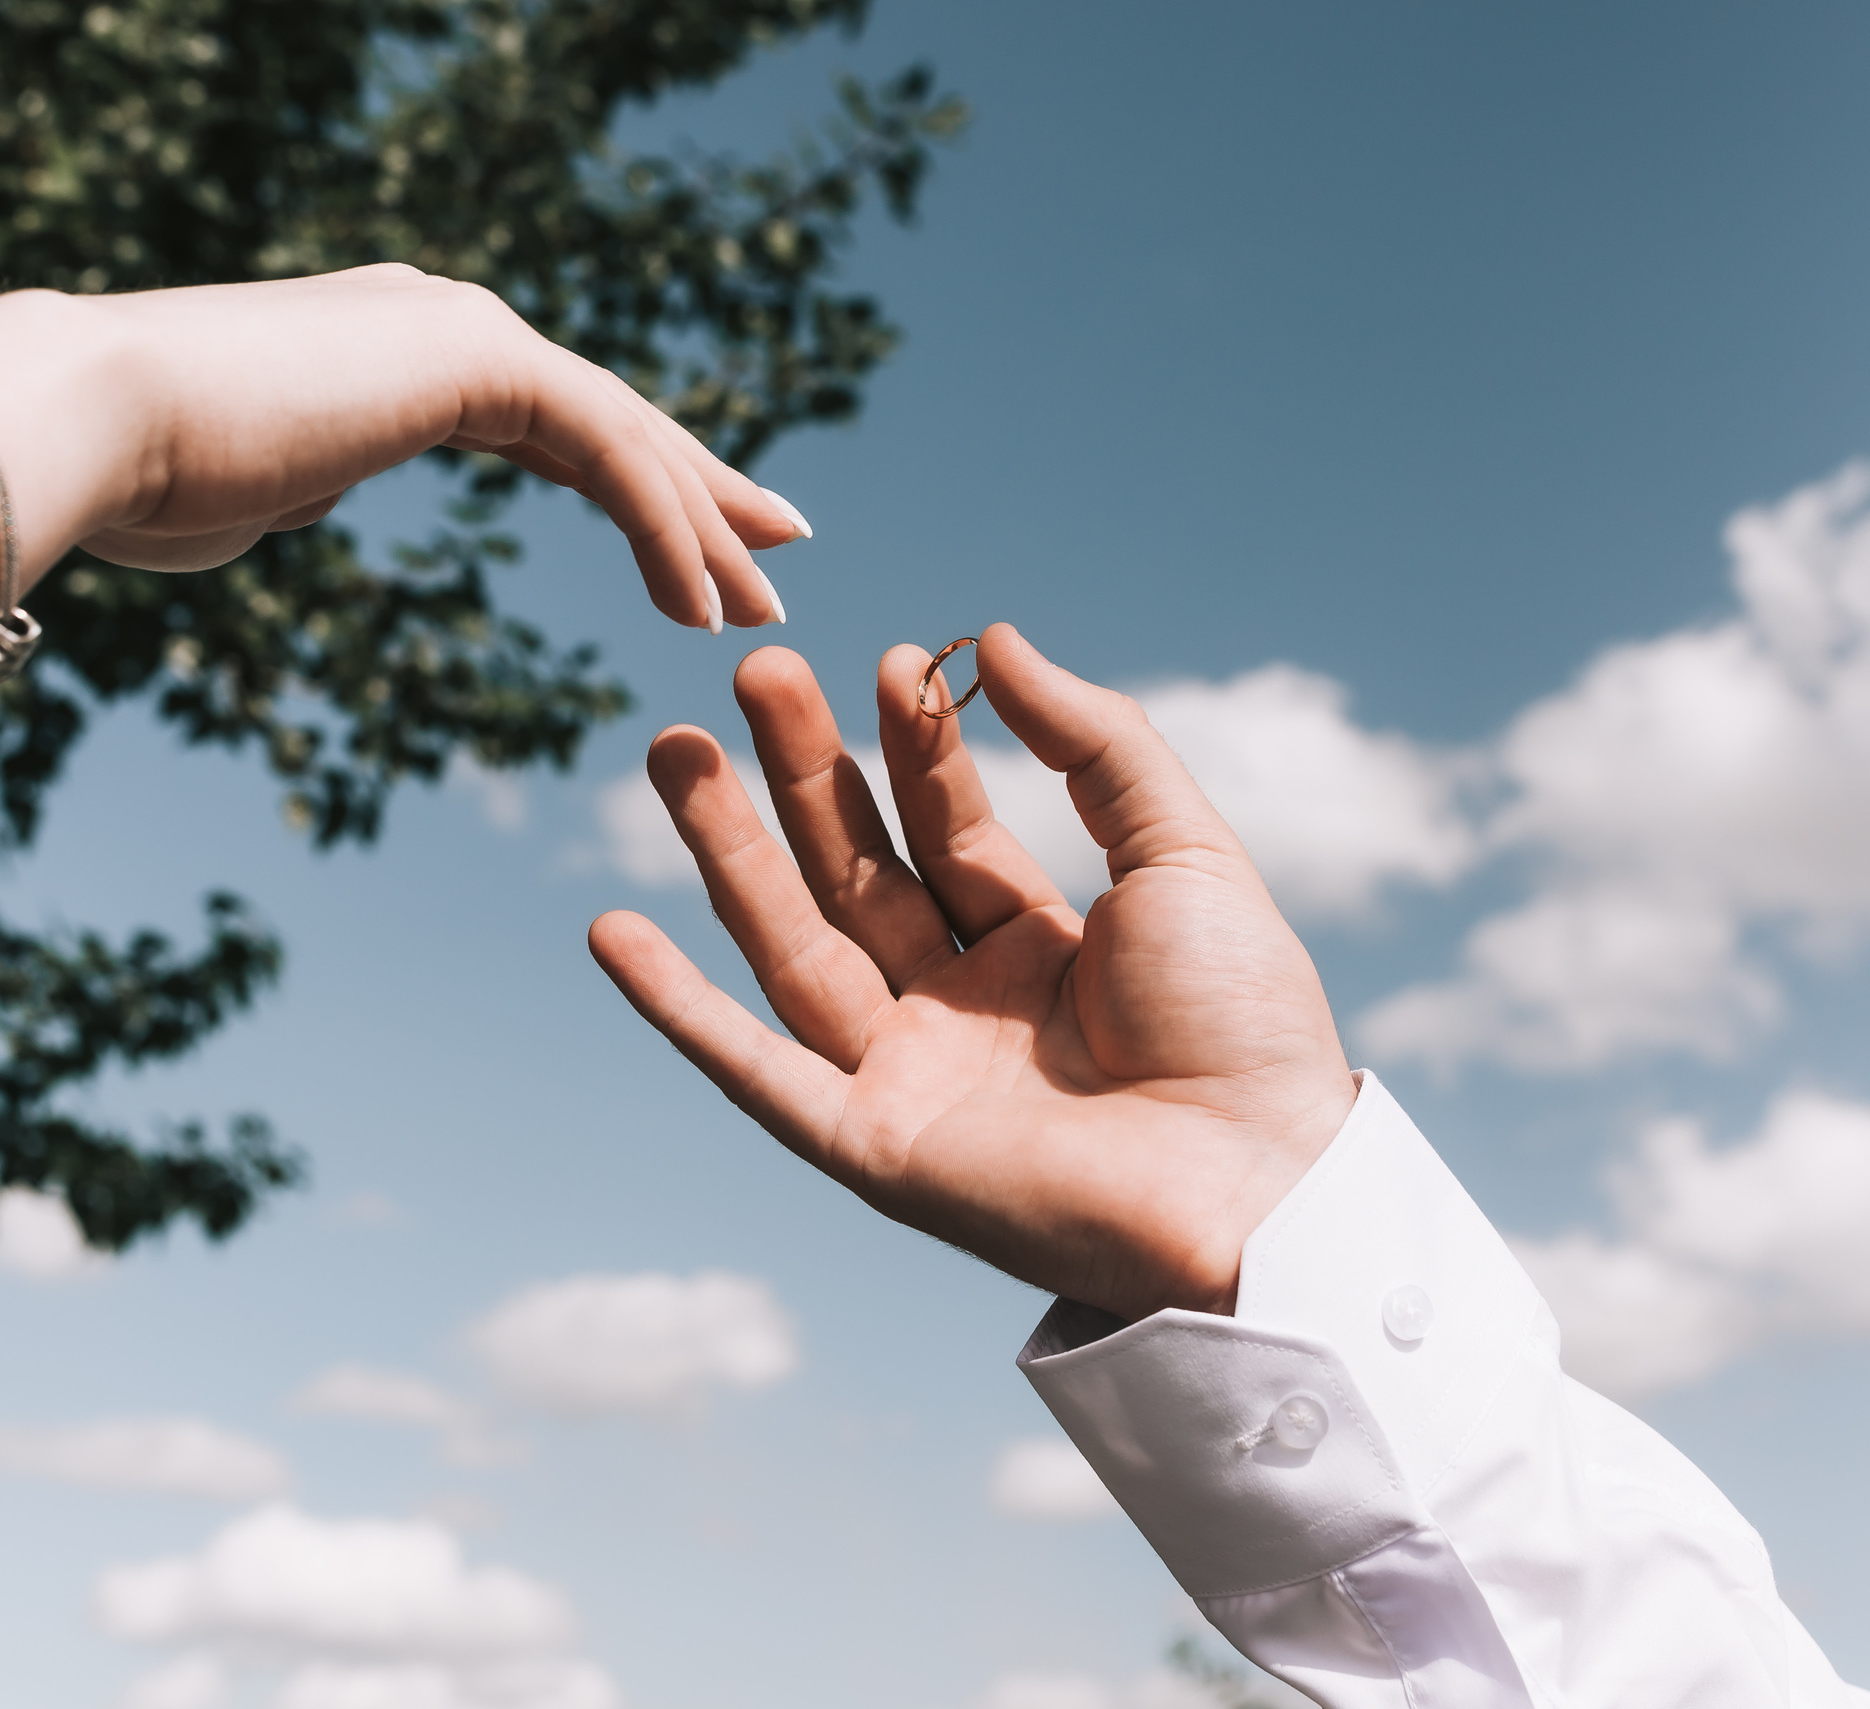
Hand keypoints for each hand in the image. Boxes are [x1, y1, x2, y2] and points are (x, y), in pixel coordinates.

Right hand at [0, 268, 803, 663]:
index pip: (556, 423)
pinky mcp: (472, 358)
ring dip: (699, 524)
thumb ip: (300, 481)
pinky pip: (603, 450)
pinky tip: (698, 602)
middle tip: (778, 550)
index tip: (696, 553)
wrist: (90, 421)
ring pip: (625, 433)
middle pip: (612, 419)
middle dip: (702, 492)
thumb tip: (303, 492)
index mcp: (406, 355)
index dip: (638, 485)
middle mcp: (448, 326)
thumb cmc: (144, 475)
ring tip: (757, 608)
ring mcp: (462, 330)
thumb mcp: (249, 488)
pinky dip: (659, 526)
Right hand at [588, 625, 1356, 1320]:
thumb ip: (1098, 743)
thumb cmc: (1244, 1025)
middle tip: (753, 671)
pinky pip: (757, 1072)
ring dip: (728, 853)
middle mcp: (961, 1010)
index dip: (915, 746)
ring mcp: (909, 1078)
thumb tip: (998, 637)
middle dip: (800, 772)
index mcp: (1039, 948)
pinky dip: (681, 1011)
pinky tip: (612, 932)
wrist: (1258, 1184)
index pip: (947, 829)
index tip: (890, 660)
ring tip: (673, 749)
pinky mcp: (873, 1150)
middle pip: (854, 872)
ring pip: (794, 947)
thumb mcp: (1185, 853)